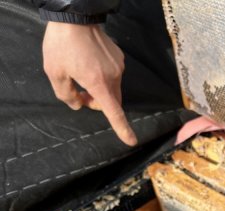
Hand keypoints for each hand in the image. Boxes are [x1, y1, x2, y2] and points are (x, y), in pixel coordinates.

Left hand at [43, 22, 136, 145]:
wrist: (75, 18)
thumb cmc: (62, 45)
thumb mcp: (54, 72)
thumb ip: (66, 95)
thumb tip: (78, 104)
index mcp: (99, 83)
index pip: (114, 112)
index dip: (122, 128)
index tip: (131, 141)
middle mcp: (114, 77)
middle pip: (112, 101)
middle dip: (98, 103)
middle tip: (80, 93)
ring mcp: (119, 67)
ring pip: (113, 88)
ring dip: (100, 88)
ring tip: (82, 72)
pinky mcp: (119, 58)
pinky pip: (113, 75)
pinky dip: (103, 75)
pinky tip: (89, 61)